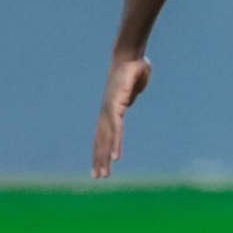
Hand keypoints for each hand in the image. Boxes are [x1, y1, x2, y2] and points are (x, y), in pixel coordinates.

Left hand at [91, 53, 151, 177]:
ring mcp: (109, 111)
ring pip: (106, 139)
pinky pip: (116, 130)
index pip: (104, 133)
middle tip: (98, 177)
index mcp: (111, 109)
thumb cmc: (134, 68)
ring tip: (104, 174)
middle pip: (101, 140)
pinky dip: (114, 144)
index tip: (101, 163)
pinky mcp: (115, 107)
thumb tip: (128, 101)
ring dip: (104, 158)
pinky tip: (115, 157)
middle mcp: (106, 112)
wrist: (131, 56)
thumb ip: (130, 96)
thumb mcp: (134, 87)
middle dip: (99, 159)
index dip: (101, 148)